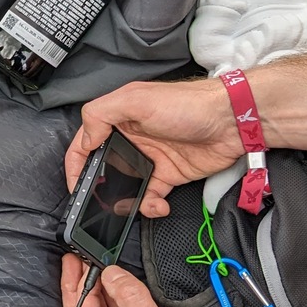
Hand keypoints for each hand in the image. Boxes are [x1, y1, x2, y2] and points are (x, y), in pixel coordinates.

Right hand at [64, 78, 243, 217]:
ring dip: (122, 201)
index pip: (85, 142)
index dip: (75, 164)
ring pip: (124, 187)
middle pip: (102, 167)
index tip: (74, 184)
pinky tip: (156, 205)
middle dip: (97, 188)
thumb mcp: (135, 99)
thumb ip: (101, 115)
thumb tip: (84, 143)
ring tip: (126, 207)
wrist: (232, 121)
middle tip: (97, 202)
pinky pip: (150, 197)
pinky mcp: (168, 176)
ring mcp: (149, 159)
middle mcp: (130, 139)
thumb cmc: (187, 104)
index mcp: (118, 119)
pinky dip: (149, 206)